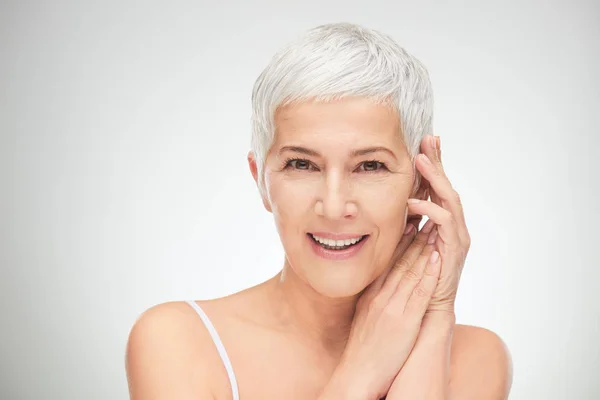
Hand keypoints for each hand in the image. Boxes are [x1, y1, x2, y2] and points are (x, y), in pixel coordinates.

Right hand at [331, 219, 441, 399]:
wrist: (358, 372)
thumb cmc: (362, 349)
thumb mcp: (364, 317)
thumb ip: (373, 300)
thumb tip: (381, 288)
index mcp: (371, 295)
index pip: (388, 263)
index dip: (400, 242)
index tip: (409, 224)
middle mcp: (381, 296)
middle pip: (400, 262)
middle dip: (415, 238)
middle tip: (425, 217)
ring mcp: (393, 307)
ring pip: (411, 271)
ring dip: (425, 248)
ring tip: (435, 229)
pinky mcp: (405, 320)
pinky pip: (420, 292)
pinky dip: (429, 273)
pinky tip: (437, 258)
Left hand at [407, 135, 471, 313]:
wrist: (423, 310)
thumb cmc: (408, 279)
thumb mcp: (398, 242)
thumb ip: (396, 222)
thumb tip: (378, 200)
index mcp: (438, 221)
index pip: (435, 186)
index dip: (430, 164)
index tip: (421, 142)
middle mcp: (450, 226)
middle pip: (445, 186)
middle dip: (437, 162)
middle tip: (429, 139)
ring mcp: (455, 237)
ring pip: (450, 199)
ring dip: (436, 179)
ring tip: (421, 161)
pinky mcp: (454, 250)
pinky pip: (445, 224)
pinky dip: (430, 210)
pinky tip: (413, 201)